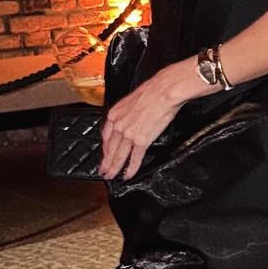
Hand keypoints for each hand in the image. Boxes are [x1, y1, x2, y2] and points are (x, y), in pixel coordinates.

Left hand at [99, 66, 187, 180]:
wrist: (163, 91)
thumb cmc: (152, 92)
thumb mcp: (131, 100)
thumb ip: (127, 113)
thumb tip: (131, 118)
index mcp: (114, 114)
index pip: (105, 136)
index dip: (104, 149)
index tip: (104, 156)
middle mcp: (118, 125)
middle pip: (110, 149)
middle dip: (106, 163)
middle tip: (104, 172)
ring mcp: (129, 134)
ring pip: (119, 156)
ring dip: (115, 168)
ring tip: (112, 176)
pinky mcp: (141, 140)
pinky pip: (135, 158)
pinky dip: (131, 168)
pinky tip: (128, 175)